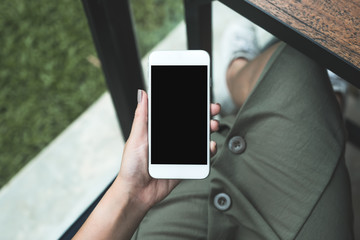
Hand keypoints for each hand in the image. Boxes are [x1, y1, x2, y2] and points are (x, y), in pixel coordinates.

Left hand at [116, 90, 220, 209]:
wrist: (135, 193)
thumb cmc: (131, 166)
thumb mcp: (136, 138)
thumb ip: (142, 117)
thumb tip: (142, 94)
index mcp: (159, 132)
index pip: (177, 115)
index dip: (190, 107)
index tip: (200, 98)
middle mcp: (170, 141)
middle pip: (191, 125)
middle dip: (204, 116)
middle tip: (212, 109)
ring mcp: (178, 154)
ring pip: (198, 139)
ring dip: (208, 130)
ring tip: (212, 125)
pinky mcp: (184, 166)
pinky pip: (200, 158)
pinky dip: (208, 151)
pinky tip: (210, 145)